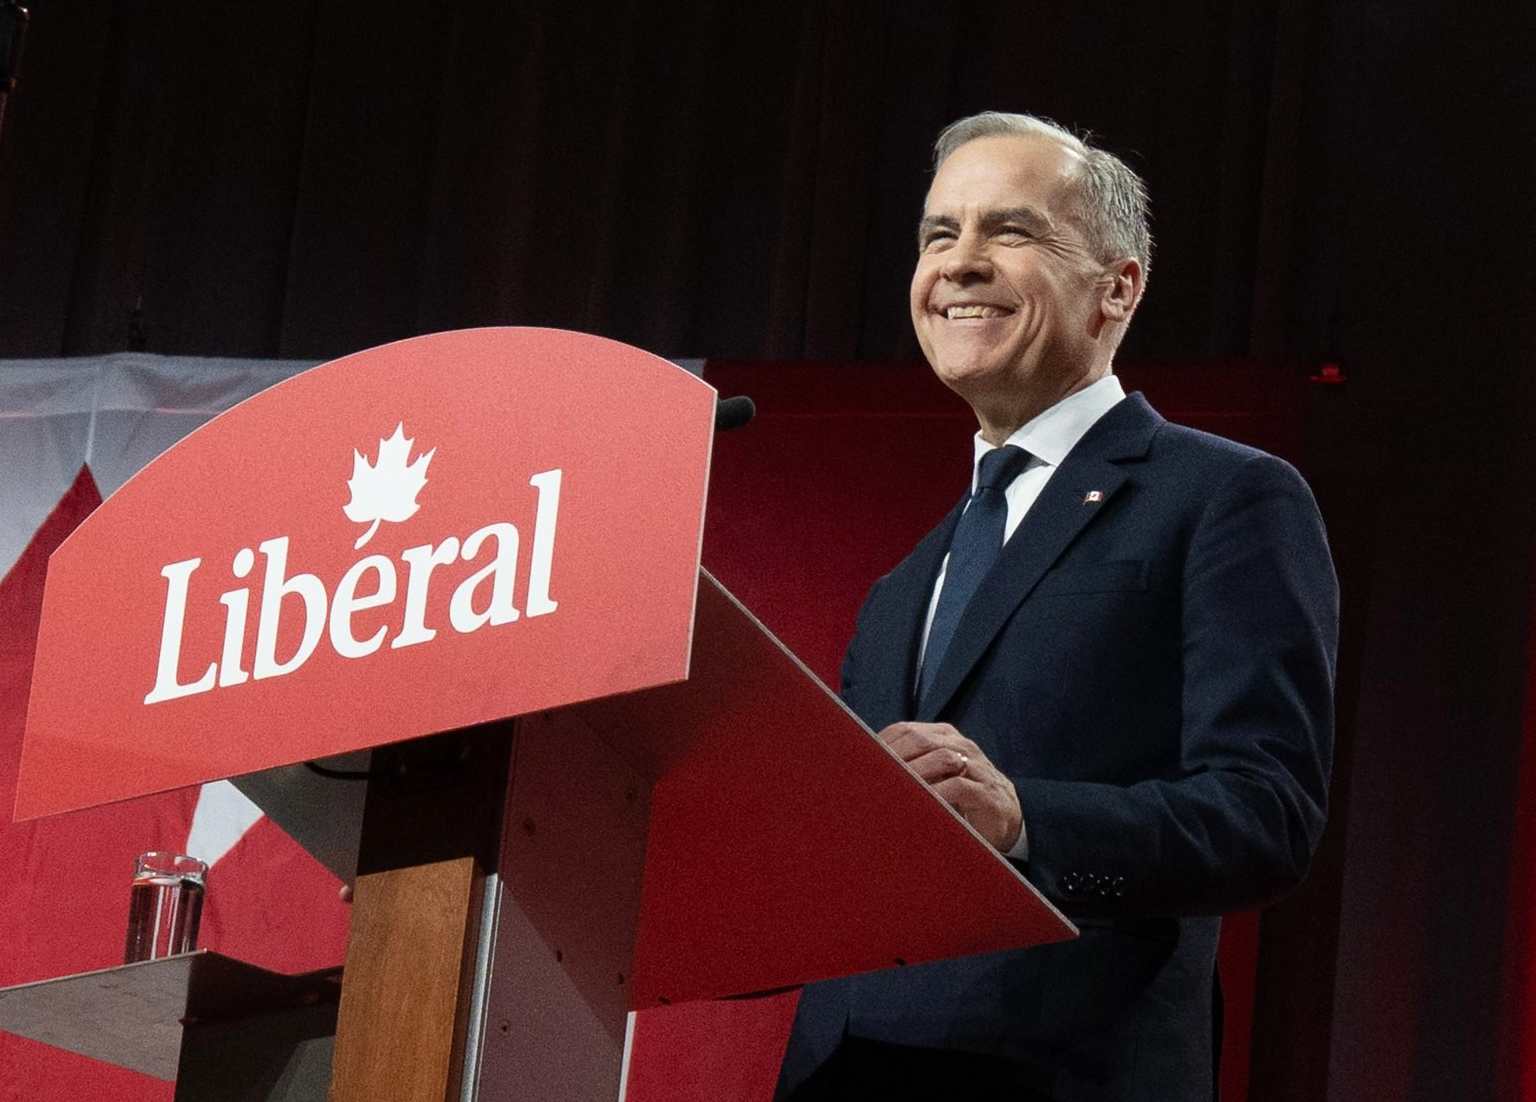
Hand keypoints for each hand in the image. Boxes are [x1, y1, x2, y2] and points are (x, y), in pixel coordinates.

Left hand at [877, 721, 1022, 851]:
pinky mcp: (987, 793)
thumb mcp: (935, 775)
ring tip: (893, 790)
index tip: (862, 762)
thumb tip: (867, 767)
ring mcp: (977, 767)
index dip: (882, 744)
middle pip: (921, 740)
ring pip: (941, 759)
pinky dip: (937, 794)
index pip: (907, 730)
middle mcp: (962, 746)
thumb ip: (910, 765)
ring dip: (913, 774)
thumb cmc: (960, 796)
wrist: (1008, 817)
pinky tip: (921, 804)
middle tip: (873, 777)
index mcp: (945, 736)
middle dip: (894, 758)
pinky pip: (959, 787)